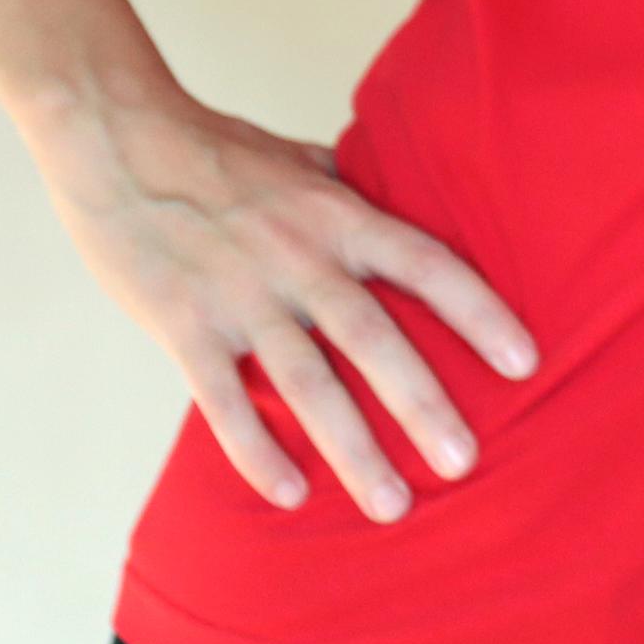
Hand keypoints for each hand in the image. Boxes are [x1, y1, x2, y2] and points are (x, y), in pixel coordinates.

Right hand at [30, 91, 535, 519]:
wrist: (117, 138)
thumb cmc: (219, 150)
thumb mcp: (303, 160)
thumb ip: (353, 192)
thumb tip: (406, 201)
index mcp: (339, 215)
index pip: (429, 265)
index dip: (481, 313)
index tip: (526, 362)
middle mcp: (299, 257)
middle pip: (375, 340)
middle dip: (423, 406)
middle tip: (465, 465)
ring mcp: (241, 295)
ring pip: (307, 385)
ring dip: (352, 450)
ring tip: (392, 505)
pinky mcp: (183, 325)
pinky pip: (224, 402)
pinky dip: (258, 452)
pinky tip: (293, 494)